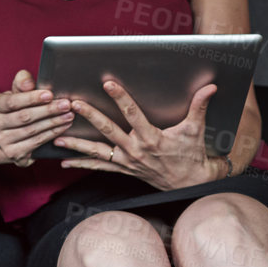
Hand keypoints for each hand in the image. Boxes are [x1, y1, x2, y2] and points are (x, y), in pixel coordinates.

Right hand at [0, 70, 72, 167]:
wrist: (10, 133)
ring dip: (53, 123)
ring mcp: (2, 142)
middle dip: (48, 110)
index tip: (50, 94)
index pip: (12, 102)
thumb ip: (22, 82)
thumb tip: (28, 84)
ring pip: (32, 131)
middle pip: (24, 117)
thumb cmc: (18, 107)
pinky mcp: (13, 154)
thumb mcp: (18, 91)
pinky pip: (35, 143)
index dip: (32, 98)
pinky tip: (63, 127)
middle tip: (66, 105)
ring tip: (69, 115)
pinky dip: (51, 134)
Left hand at [56, 80, 227, 190]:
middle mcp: (135, 150)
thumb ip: (199, 107)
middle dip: (89, 117)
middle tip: (73, 105)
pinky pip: (99, 167)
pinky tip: (65, 161)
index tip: (108, 83)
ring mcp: (127, 162)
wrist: (188, 182)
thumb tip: (210, 87)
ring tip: (57, 138)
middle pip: (108, 130)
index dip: (120, 97)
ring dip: (77, 144)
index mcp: (151, 138)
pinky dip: (82, 163)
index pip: (132, 114)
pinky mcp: (123, 169)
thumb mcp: (195, 129)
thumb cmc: (191, 153)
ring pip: (98, 151)